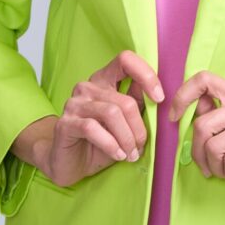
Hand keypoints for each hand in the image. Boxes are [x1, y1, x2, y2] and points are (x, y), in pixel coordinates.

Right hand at [33, 50, 164, 187]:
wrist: (69, 164)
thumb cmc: (100, 141)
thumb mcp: (124, 123)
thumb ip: (137, 104)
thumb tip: (159, 94)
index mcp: (104, 79)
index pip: (125, 60)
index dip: (146, 74)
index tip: (159, 98)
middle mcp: (88, 86)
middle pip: (124, 100)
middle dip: (138, 128)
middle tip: (141, 147)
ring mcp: (74, 103)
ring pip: (112, 113)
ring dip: (127, 138)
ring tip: (131, 155)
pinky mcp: (65, 122)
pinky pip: (93, 128)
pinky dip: (111, 144)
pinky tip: (118, 155)